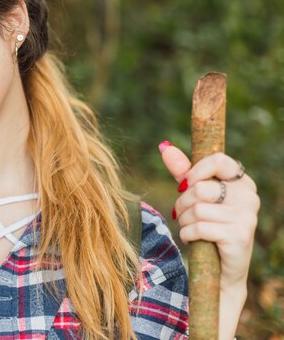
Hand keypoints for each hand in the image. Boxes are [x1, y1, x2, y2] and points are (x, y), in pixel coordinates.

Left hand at [159, 141, 259, 339]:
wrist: (220, 268)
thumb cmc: (208, 225)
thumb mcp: (195, 195)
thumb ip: (183, 172)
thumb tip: (164, 147)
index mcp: (242, 181)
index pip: (218, 160)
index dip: (194, 171)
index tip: (184, 184)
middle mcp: (249, 197)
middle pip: (200, 189)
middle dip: (182, 203)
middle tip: (183, 214)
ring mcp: (247, 217)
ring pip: (197, 209)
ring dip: (184, 221)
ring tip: (190, 228)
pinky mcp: (239, 236)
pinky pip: (199, 228)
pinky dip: (187, 235)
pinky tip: (193, 240)